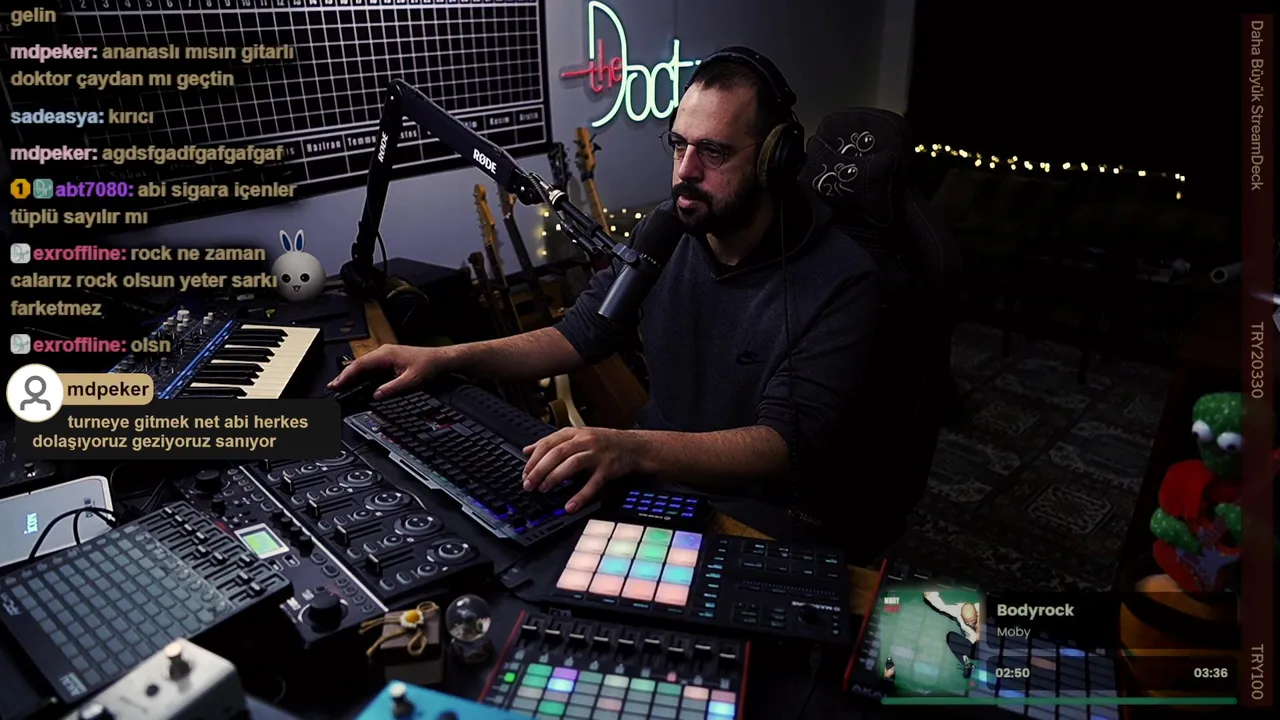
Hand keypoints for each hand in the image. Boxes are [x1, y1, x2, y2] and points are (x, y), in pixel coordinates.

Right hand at [327, 344, 448, 398]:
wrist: (440, 360)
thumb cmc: (429, 365)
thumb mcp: (411, 380)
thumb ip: (393, 388)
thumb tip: (376, 395)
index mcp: (386, 354)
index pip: (360, 364)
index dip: (346, 375)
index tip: (337, 384)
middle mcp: (384, 353)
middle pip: (359, 364)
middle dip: (345, 376)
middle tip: (333, 387)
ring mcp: (386, 356)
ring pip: (364, 366)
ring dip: (352, 376)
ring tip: (340, 386)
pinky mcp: (389, 361)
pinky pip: (371, 368)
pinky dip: (362, 375)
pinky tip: (357, 383)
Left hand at [521, 427, 642, 511]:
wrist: (634, 446)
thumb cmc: (604, 443)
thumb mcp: (577, 436)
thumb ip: (552, 443)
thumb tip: (527, 450)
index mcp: (575, 433)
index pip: (548, 443)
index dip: (534, 459)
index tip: (525, 473)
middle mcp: (585, 441)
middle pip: (557, 453)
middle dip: (539, 470)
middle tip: (529, 484)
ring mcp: (597, 454)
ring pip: (572, 464)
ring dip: (555, 478)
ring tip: (544, 489)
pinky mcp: (608, 468)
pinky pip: (592, 483)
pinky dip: (580, 496)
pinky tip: (570, 506)